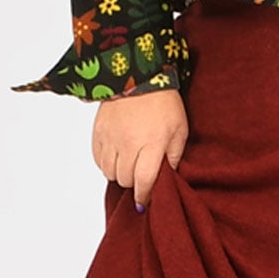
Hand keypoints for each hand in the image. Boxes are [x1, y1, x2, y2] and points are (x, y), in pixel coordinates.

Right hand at [92, 88, 188, 209]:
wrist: (139, 75)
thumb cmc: (164, 102)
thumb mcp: (180, 128)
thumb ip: (175, 155)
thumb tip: (168, 177)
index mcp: (152, 142)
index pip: (144, 181)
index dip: (145, 196)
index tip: (145, 202)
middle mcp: (129, 143)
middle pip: (126, 180)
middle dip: (135, 181)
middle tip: (141, 173)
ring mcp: (111, 138)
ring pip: (110, 173)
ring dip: (120, 173)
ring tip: (130, 162)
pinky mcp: (98, 132)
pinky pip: (98, 160)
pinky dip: (107, 163)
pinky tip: (118, 154)